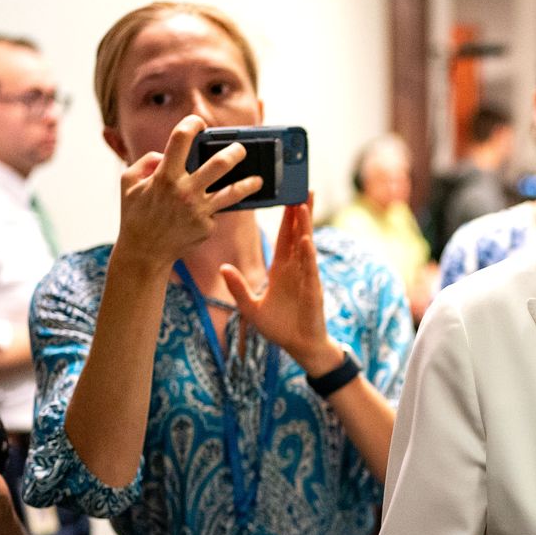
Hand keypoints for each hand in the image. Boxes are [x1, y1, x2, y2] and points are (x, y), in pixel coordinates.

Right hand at [113, 115, 261, 273]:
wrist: (144, 252)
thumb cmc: (135, 214)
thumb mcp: (128, 183)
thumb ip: (145, 162)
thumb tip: (165, 155)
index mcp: (164, 176)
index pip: (180, 140)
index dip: (191, 124)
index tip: (199, 123)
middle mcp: (185, 191)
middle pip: (219, 164)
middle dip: (234, 152)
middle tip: (241, 149)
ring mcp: (199, 210)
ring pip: (232, 192)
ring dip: (249, 184)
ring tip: (259, 180)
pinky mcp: (207, 226)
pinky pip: (215, 211)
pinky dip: (210, 209)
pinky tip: (205, 213)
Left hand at [222, 193, 340, 372]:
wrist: (300, 347)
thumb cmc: (279, 328)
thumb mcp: (251, 307)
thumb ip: (238, 287)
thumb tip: (223, 268)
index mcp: (281, 270)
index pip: (284, 237)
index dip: (285, 217)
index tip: (288, 197)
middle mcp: (296, 270)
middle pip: (298, 234)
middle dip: (300, 211)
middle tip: (302, 186)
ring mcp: (306, 278)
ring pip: (305, 246)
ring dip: (304, 226)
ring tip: (303, 204)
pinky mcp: (312, 291)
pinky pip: (310, 269)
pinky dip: (308, 254)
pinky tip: (306, 240)